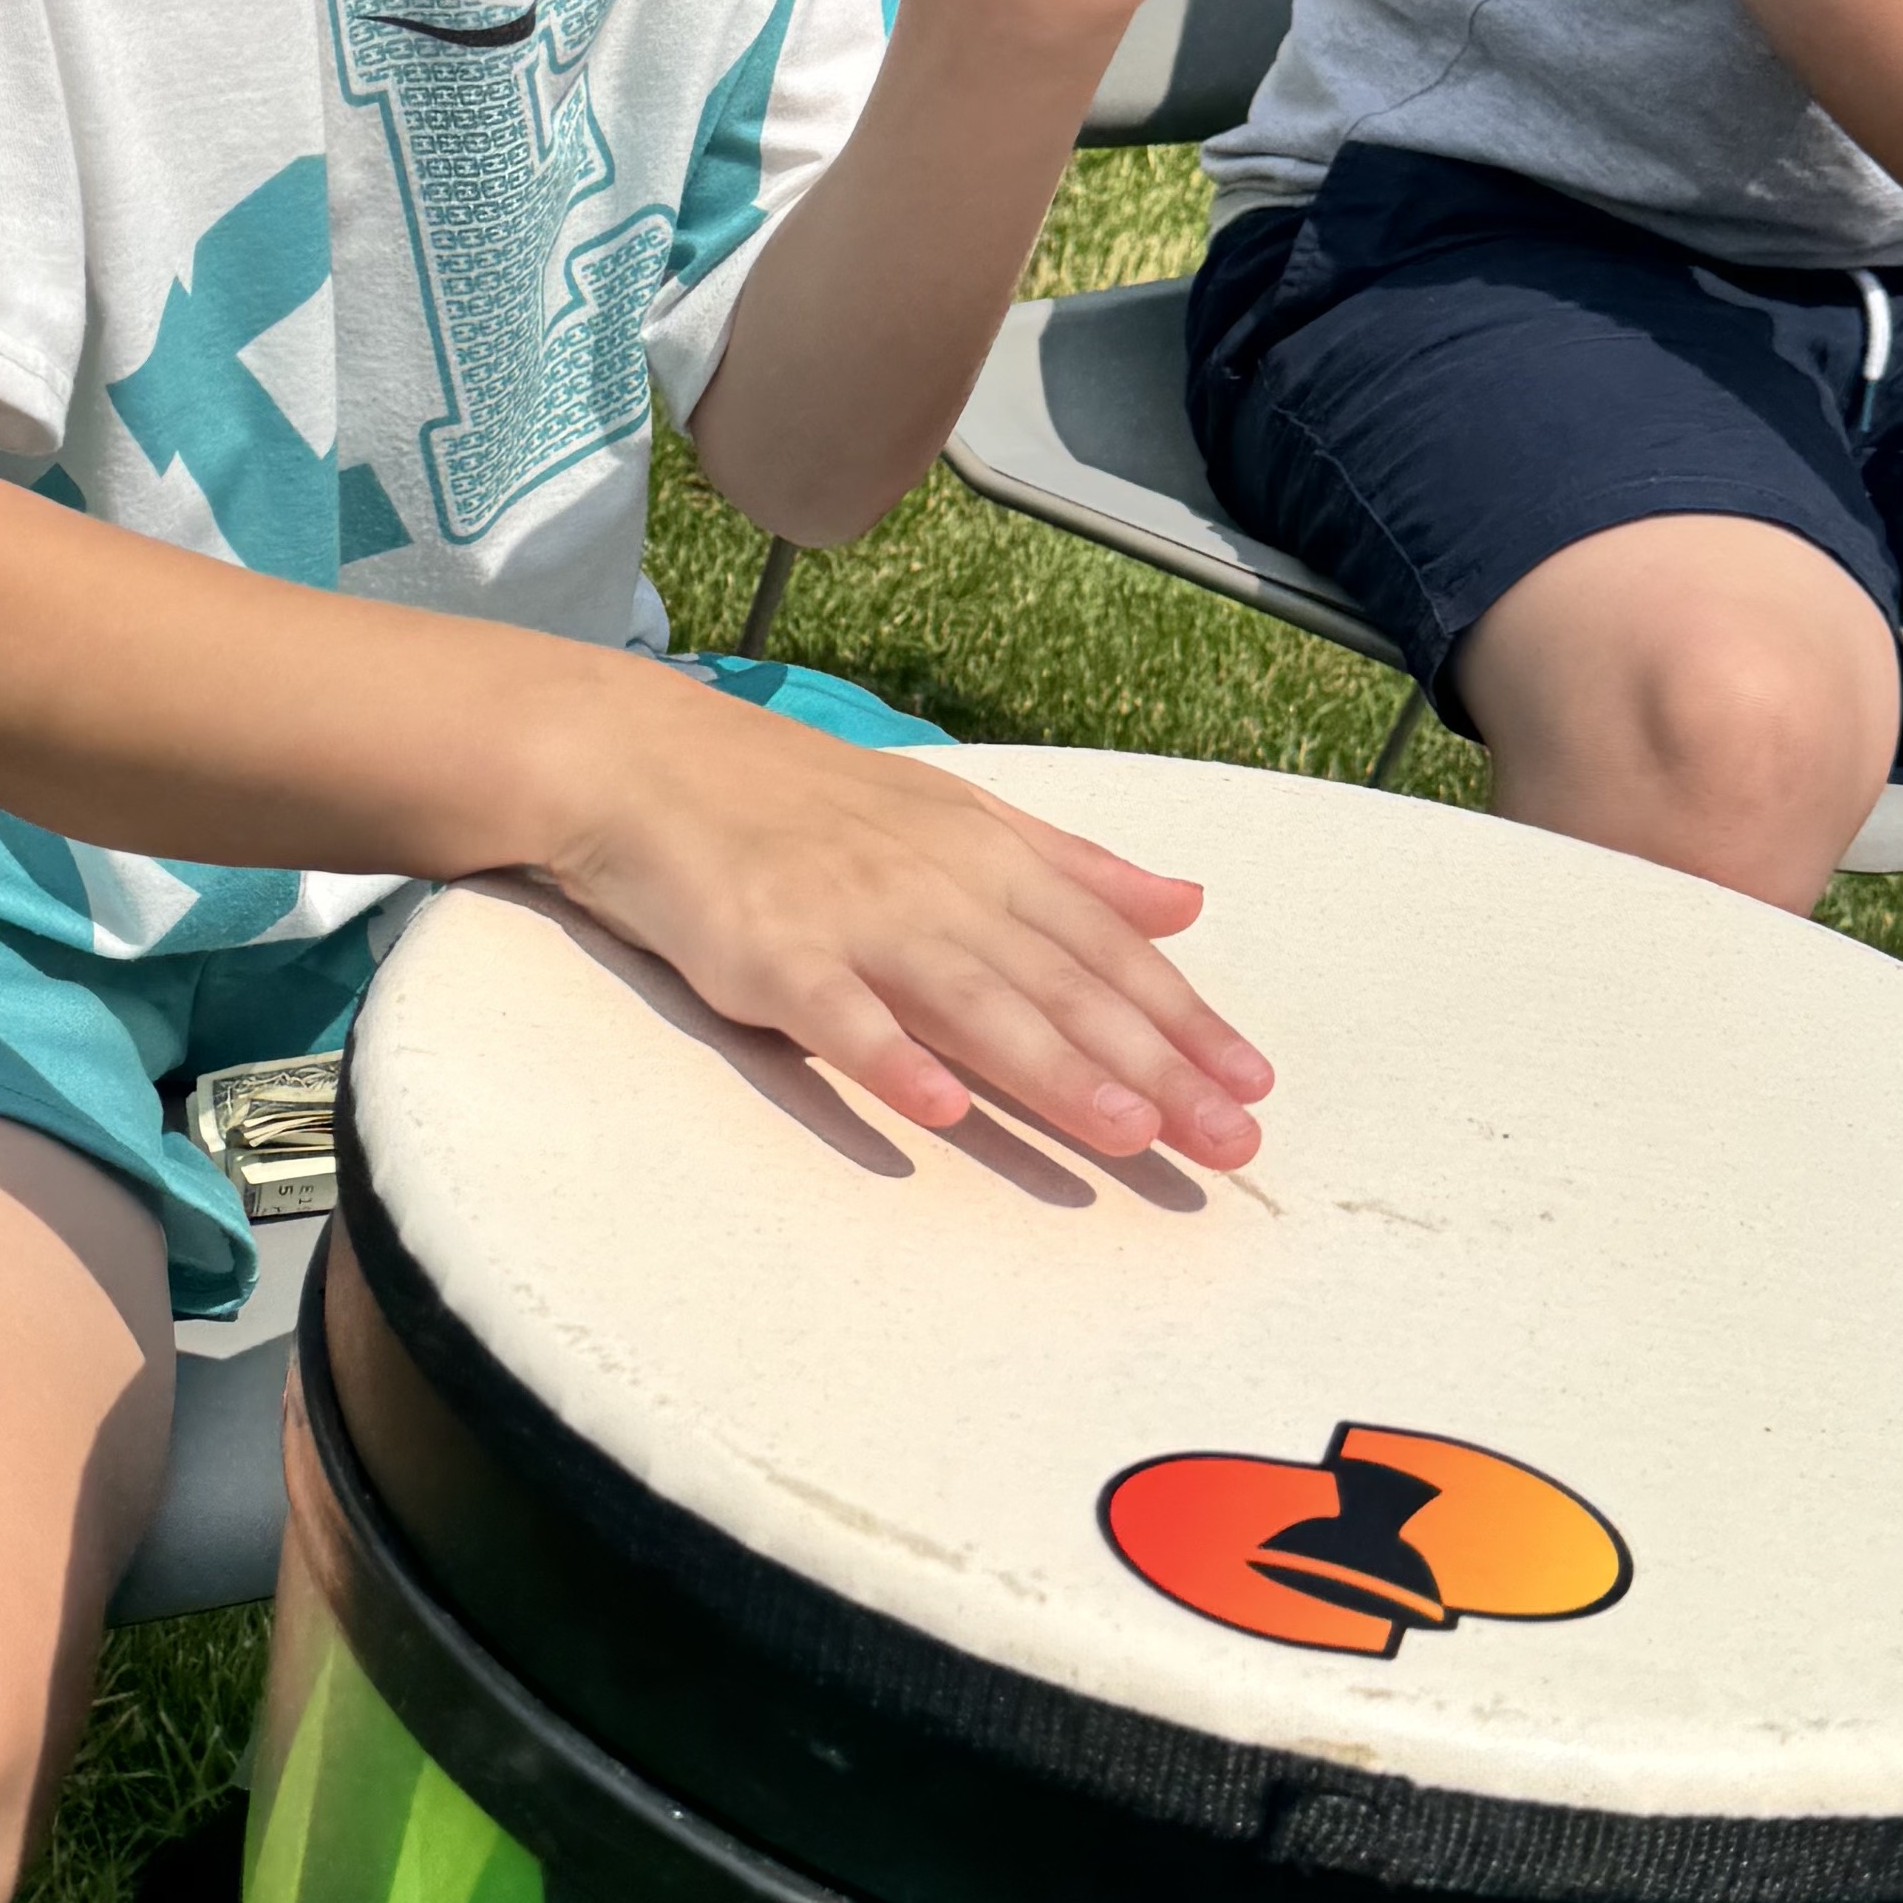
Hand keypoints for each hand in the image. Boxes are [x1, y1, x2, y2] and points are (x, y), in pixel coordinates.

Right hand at [533, 671, 1269, 1166]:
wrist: (649, 760)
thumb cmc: (803, 801)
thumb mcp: (954, 817)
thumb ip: (1071, 867)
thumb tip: (1185, 902)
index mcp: (988, 856)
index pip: (1108, 947)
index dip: (1185, 1019)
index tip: (1253, 1085)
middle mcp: (938, 885)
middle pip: (1062, 984)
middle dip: (1154, 1065)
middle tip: (1228, 1141)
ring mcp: (853, 917)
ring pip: (972, 1001)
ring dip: (1054, 1068)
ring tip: (1128, 1133)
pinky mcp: (769, 952)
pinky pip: (836, 1013)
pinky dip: (887, 1057)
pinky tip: (936, 1108)